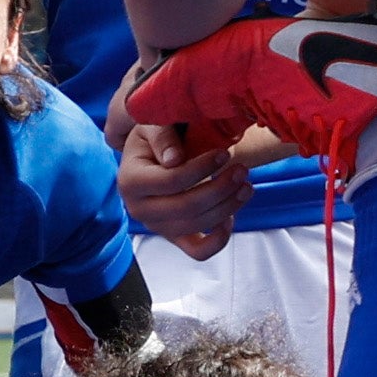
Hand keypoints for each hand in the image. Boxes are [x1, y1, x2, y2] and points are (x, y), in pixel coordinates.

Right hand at [115, 120, 250, 262]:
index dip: (202, 168)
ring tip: (245, 186)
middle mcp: (139, 209)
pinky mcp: (174, 237)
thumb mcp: (151, 125)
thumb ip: (162, 135)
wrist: (150, 155)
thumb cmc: (153, 138)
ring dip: (228, 208)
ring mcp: (157, 226)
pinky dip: (219, 239)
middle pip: (187, 207)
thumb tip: (175, 159)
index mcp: (131, 182)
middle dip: (221, 189)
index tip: (224, 154)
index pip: (172, 181)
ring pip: (197, 227)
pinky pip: (199, 251)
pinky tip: (232, 216)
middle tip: (242, 170)